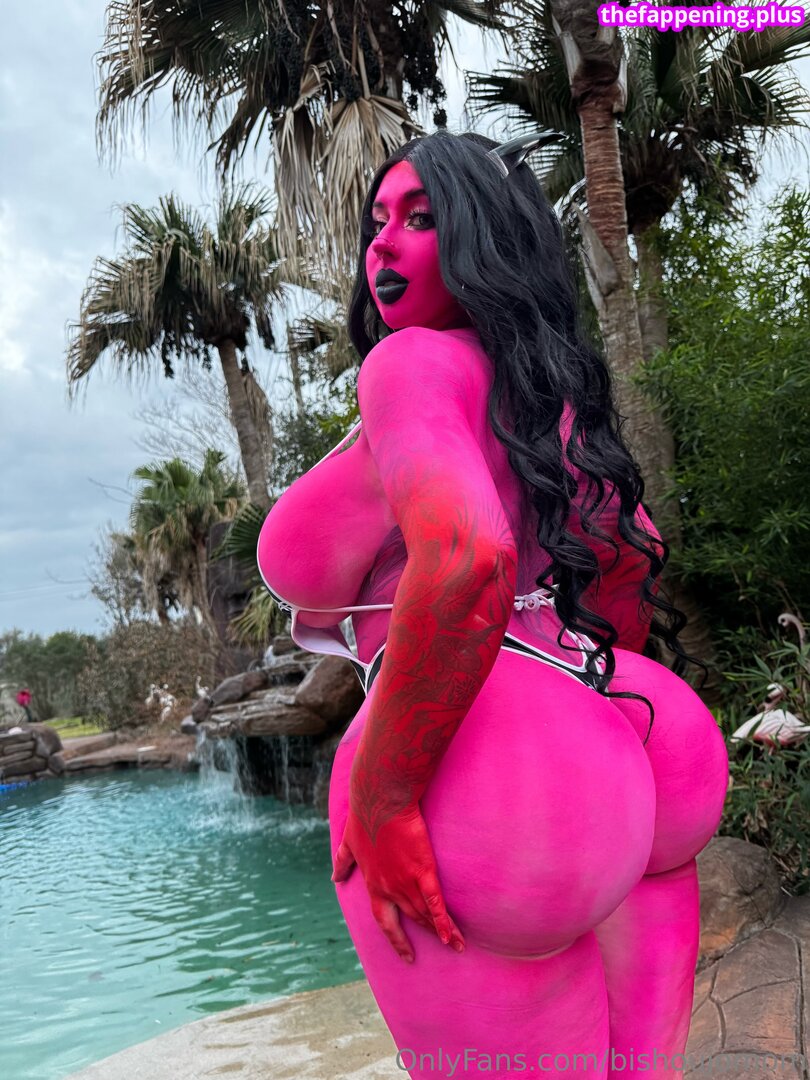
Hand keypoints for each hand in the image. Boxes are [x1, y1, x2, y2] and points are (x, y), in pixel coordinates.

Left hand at [332, 801, 465, 962]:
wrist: (381, 802)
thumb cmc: (364, 818)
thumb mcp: (348, 844)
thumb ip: (343, 863)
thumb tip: (335, 878)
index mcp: (373, 884)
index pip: (384, 921)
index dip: (396, 939)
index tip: (407, 954)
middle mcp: (390, 889)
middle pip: (412, 920)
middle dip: (428, 937)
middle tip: (444, 949)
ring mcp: (406, 882)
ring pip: (426, 915)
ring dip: (442, 932)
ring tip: (458, 945)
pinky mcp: (423, 870)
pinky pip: (435, 902)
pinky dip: (444, 921)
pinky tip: (453, 936)